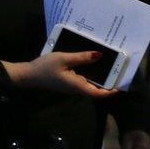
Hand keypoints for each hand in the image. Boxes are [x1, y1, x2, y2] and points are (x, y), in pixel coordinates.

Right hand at [1, 51, 117, 98]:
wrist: (28, 74)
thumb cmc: (45, 67)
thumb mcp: (64, 58)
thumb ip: (82, 58)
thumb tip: (99, 55)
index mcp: (77, 85)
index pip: (97, 93)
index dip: (110, 91)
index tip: (121, 85)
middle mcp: (76, 88)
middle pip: (96, 89)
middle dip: (108, 83)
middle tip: (119, 72)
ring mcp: (72, 86)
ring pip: (90, 84)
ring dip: (100, 78)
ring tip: (111, 66)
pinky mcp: (69, 82)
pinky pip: (83, 80)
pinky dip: (92, 74)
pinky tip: (93, 63)